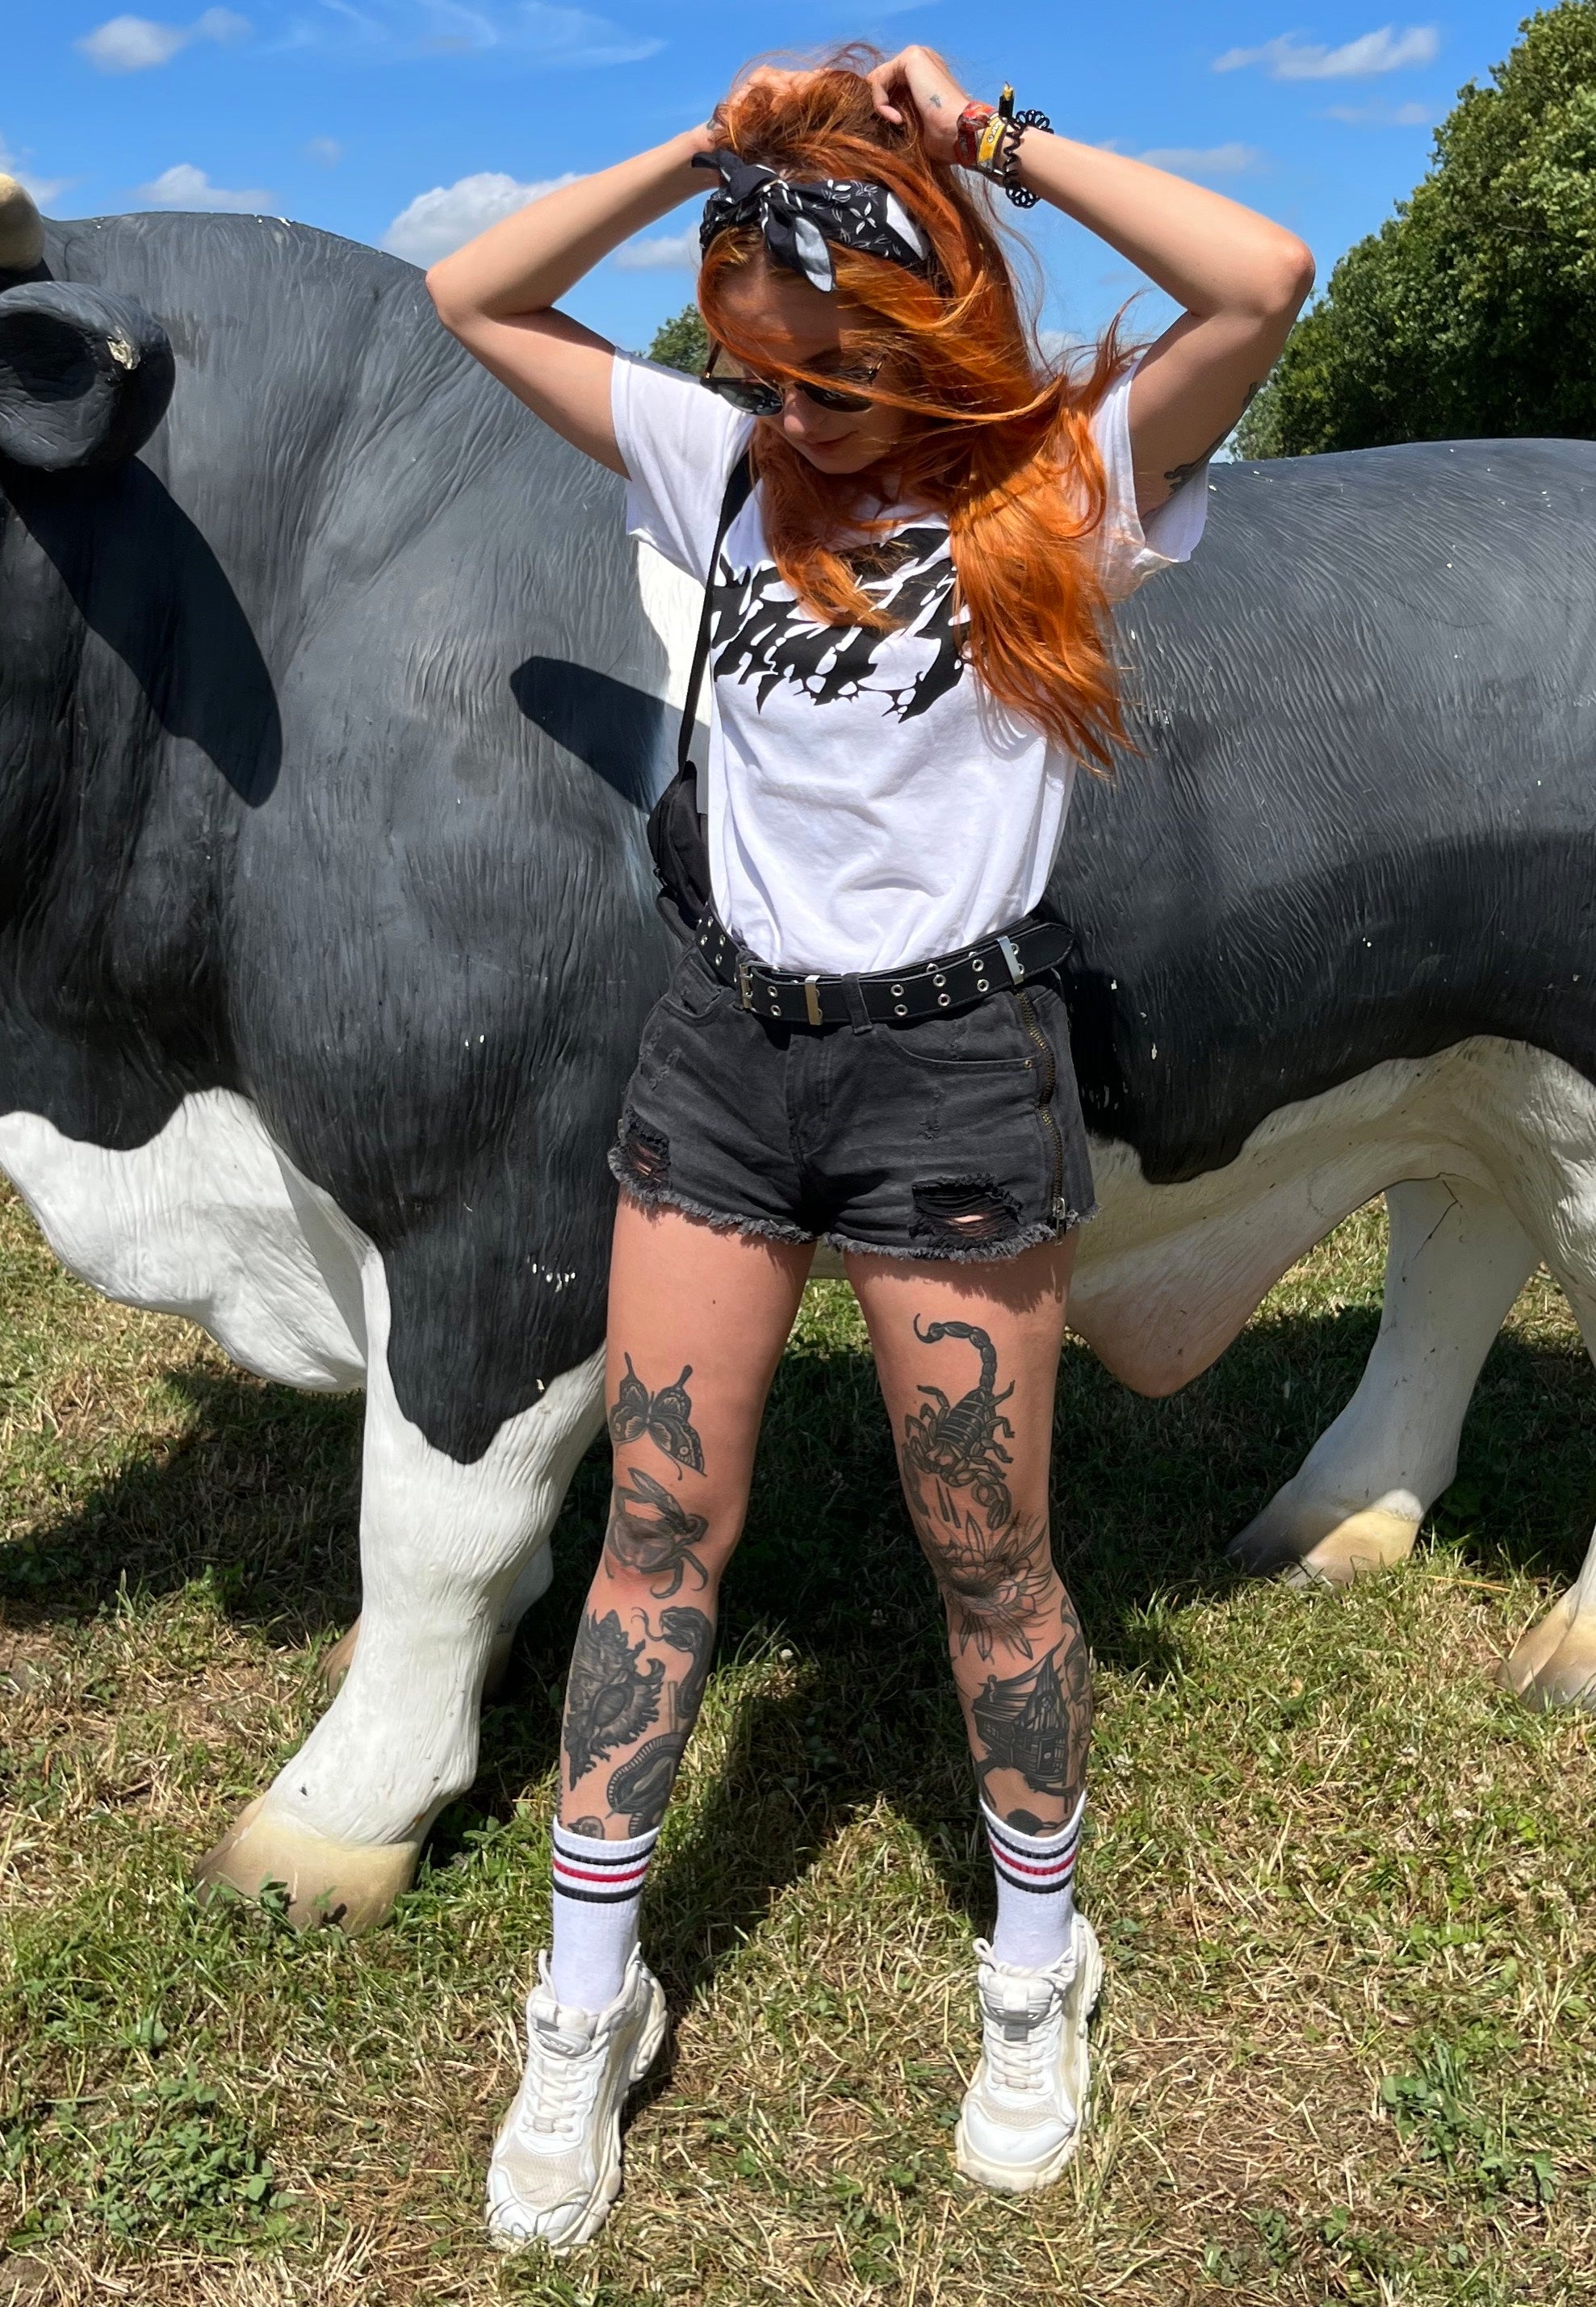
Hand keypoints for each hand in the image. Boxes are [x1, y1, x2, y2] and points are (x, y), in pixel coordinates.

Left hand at [865, 46, 973, 163]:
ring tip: (899, 124)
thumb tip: (872, 117)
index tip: (896, 128)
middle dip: (879, 106)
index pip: (888, 85)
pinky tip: (896, 118)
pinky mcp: (911, 57)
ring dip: (881, 107)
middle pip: (881, 80)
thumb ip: (896, 112)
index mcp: (924, 74)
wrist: (959, 132)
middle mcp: (921, 60)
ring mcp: (917, 55)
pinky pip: (879, 79)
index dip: (883, 108)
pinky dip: (880, 102)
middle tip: (894, 126)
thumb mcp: (912, 124)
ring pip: (878, 80)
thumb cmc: (942, 137)